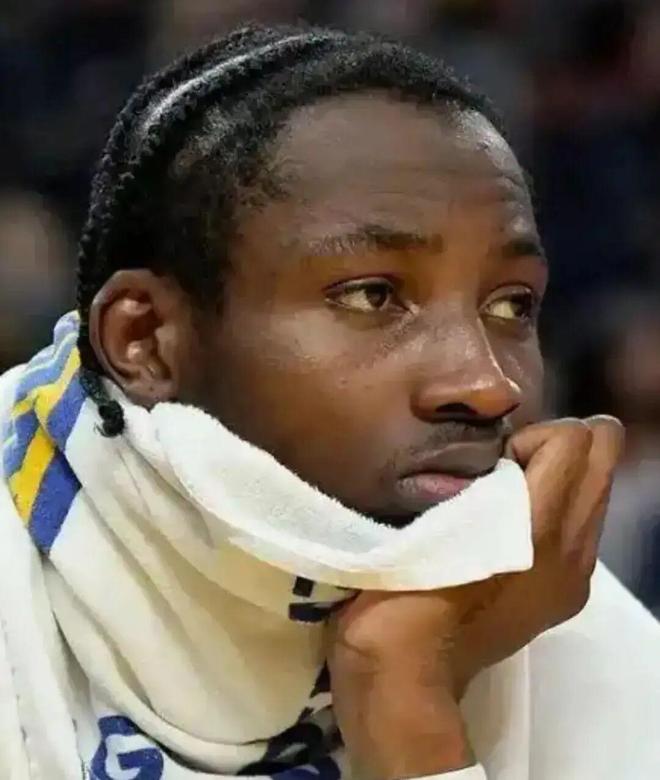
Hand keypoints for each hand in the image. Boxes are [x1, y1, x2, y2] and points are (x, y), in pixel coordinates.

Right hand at [328, 416, 623, 779]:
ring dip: (558, 479)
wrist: (407, 671)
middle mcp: (571, 550)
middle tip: (509, 468)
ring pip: (596, 491)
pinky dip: (557, 511)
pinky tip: (511, 529)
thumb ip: (472, 476)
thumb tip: (503, 452)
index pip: (576, 439)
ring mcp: (573, 576)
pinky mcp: (567, 596)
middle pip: (602, 459)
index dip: (532, 435)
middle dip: (557, 448)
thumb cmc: (404, 585)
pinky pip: (582, 527)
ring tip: (506, 496)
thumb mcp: (428, 516)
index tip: (493, 461)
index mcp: (535, 527)